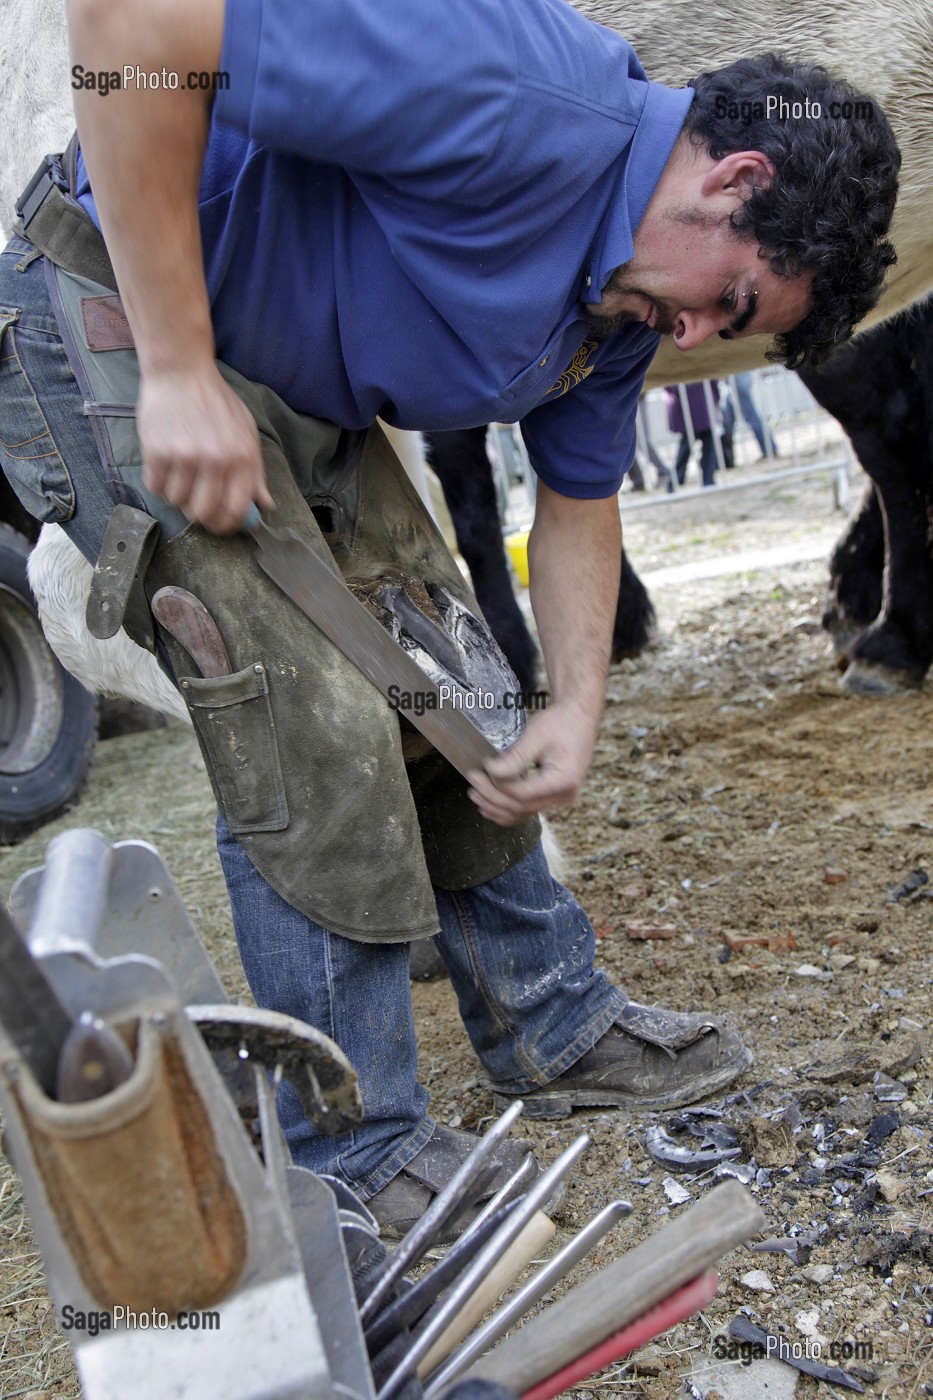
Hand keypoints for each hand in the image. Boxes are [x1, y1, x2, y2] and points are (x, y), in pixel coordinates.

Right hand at [137, 364, 273, 532]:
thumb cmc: (216, 402)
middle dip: (198, 514)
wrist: (181, 372)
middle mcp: (216, 459)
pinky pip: (155, 488)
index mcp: (243, 456)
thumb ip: (256, 472)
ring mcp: (185, 456)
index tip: (219, 524)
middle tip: (194, 503)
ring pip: (177, 502)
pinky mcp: (157, 451)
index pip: (236, 510)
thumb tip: (265, 506)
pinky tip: (164, 466)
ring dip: (177, 495)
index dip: (226, 524)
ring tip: (180, 474)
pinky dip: (158, 483)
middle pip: (203, 513)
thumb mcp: (246, 432)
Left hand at [467, 702, 598, 825]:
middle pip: (520, 806)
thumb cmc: (561, 722)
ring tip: (475, 796)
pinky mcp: (553, 795)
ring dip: (496, 807)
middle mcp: (564, 795)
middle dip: (492, 797)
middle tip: (472, 781)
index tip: (481, 768)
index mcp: (563, 781)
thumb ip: (514, 758)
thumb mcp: (536, 736)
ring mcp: (560, 798)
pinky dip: (507, 809)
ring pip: (522, 813)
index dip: (497, 784)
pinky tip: (489, 806)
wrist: (579, 717)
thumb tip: (491, 772)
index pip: (521, 793)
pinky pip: (527, 809)